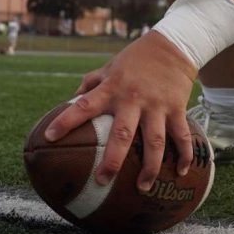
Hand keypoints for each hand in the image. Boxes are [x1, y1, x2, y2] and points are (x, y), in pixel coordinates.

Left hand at [44, 32, 197, 191]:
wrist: (173, 45)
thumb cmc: (136, 59)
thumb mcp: (110, 67)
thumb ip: (90, 84)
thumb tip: (69, 102)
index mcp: (112, 89)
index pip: (84, 105)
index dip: (66, 121)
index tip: (50, 137)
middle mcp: (133, 99)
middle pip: (122, 134)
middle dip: (112, 160)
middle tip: (102, 181)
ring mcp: (157, 106)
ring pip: (155, 142)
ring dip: (150, 167)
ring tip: (142, 188)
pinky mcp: (177, 108)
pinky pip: (182, 136)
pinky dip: (183, 155)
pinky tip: (181, 172)